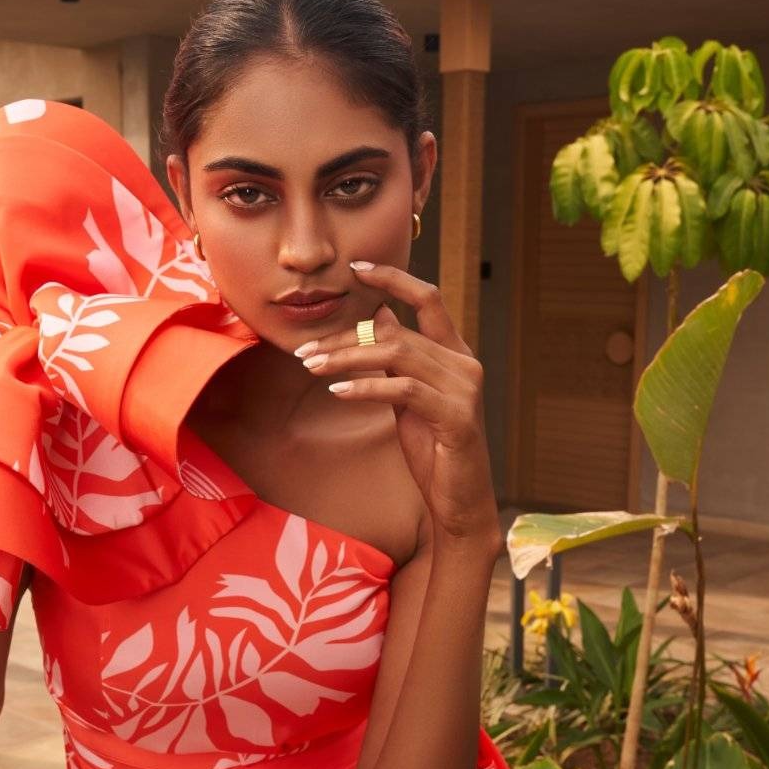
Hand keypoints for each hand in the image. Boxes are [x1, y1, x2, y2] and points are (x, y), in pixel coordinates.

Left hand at [296, 262, 501, 545]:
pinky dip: (367, 387)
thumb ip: (398, 359)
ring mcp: (464, 389)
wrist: (460, 501)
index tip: (356, 268)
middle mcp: (465, 364)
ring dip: (347, 358)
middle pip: (397, 331)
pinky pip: (404, 389)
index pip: (428, 299)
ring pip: (398, 354)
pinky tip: (338, 392)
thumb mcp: (409, 397)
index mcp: (455, 354)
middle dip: (343, 338)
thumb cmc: (434, 450)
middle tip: (304, 350)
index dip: (393, 278)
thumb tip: (377, 316)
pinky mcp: (456, 417)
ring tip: (312, 367)